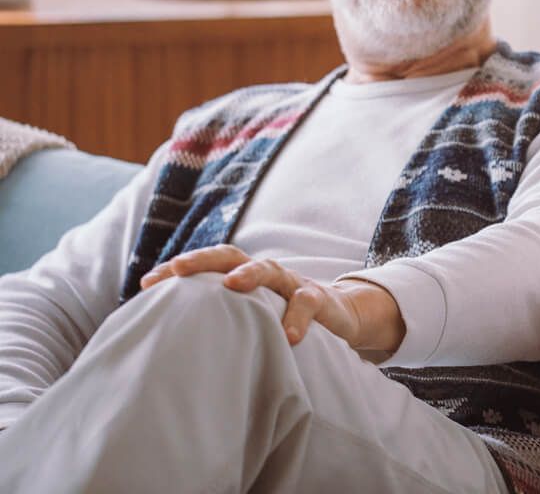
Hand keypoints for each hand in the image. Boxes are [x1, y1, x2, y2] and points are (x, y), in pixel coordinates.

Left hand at [139, 245, 401, 352]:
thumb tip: (167, 339)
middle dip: (204, 259)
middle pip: (233, 255)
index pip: (208, 265)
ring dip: (250, 274)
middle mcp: (265, 274)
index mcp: (244, 276)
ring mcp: (293, 284)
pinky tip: (288, 337)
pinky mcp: (320, 300)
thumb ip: (220, 319)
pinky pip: (307, 303)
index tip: (146, 283)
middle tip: (179, 270)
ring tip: (231, 285)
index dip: (180, 269)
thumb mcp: (250, 316)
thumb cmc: (283, 319)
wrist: (340, 317)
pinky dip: (297, 317)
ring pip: (270, 269)